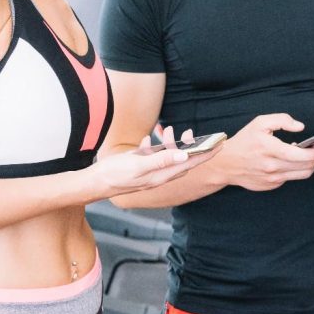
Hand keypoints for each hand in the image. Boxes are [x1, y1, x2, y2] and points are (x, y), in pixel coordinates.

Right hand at [91, 126, 220, 196]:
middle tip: (193, 133)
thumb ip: (160, 160)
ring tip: (167, 131)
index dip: (205, 154)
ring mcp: (150, 172)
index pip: (189, 163)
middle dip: (190, 146)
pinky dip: (153, 147)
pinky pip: (153, 156)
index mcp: (161, 175)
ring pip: (167, 156)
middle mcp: (158, 175)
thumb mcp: (138, 165)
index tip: (218, 145)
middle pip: (182, 160)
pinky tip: (146, 140)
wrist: (95, 182)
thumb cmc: (115, 174)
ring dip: (169, 143)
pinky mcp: (141, 168)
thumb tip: (182, 155)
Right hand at [217, 114, 313, 191]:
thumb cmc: (244, 141)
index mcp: (268, 148)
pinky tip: (291, 162)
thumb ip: (282, 120)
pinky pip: (289, 178)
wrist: (226, 163)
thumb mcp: (260, 123)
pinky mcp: (271, 185)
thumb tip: (300, 127)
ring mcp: (271, 178)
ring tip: (308, 158)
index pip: (297, 155)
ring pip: (300, 175)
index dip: (312, 154)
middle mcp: (271, 166)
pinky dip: (294, 171)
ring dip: (308, 167)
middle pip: (303, 167)